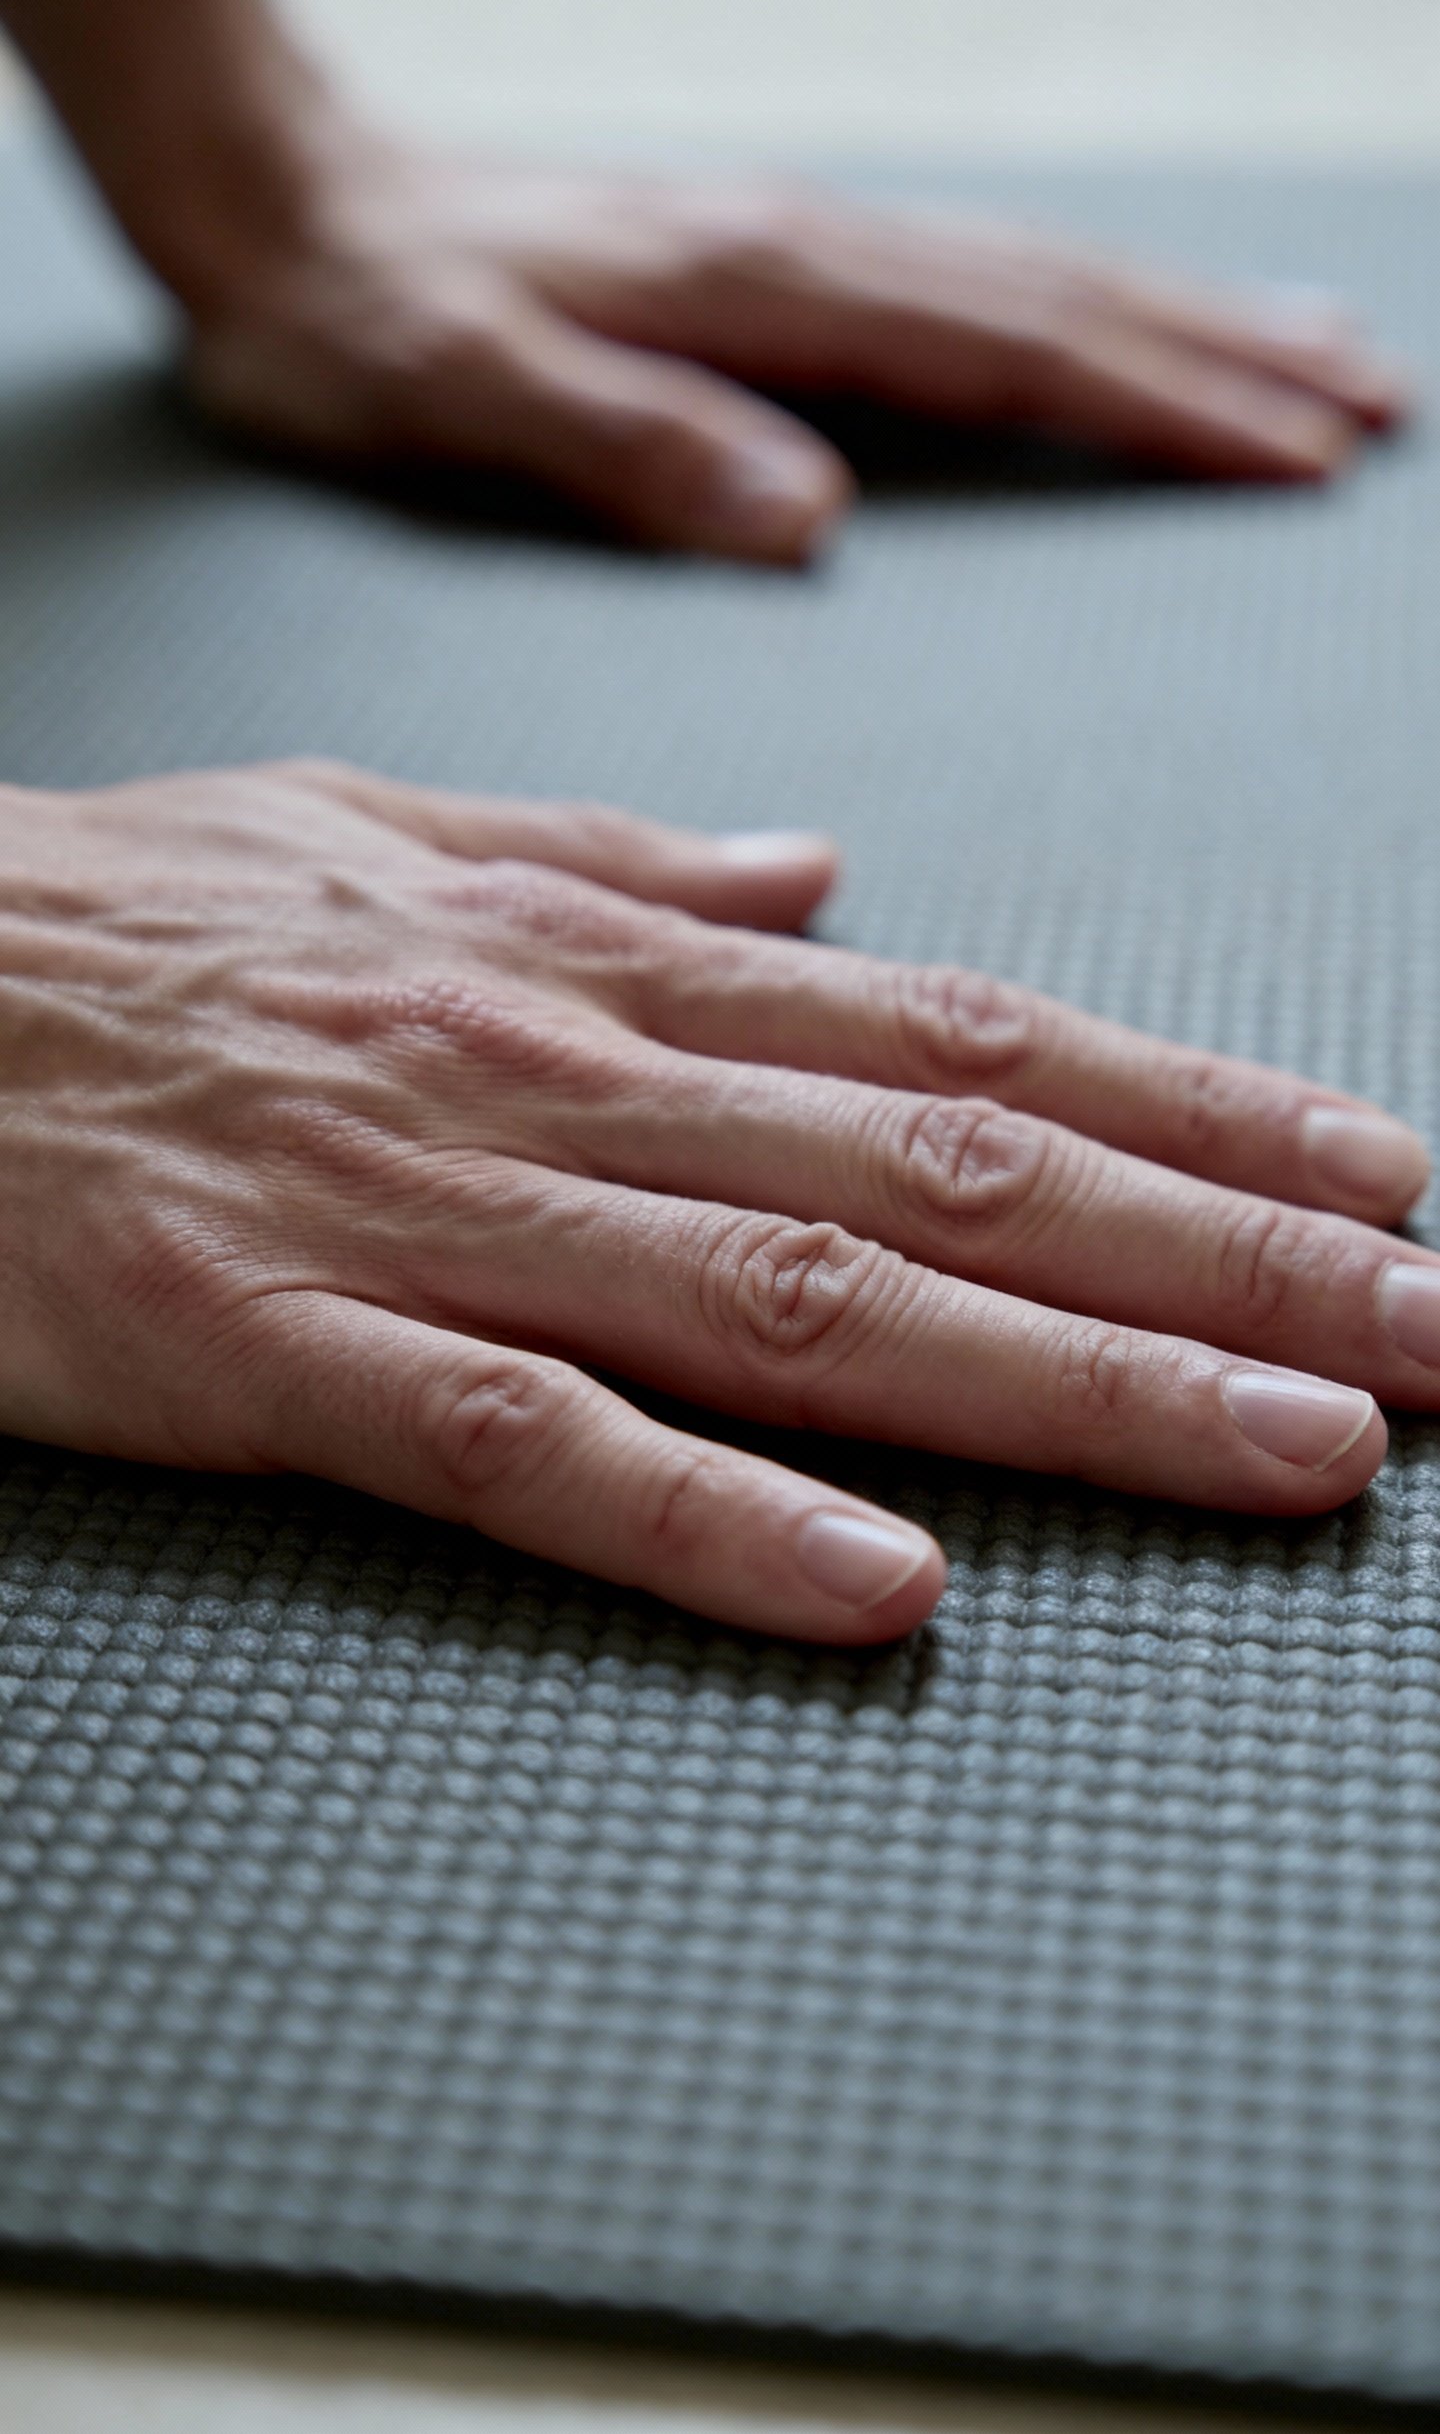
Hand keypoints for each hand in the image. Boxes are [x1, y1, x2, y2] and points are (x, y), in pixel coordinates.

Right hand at [3, 763, 1435, 1639]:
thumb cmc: (127, 931)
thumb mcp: (385, 839)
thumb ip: (619, 867)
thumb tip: (823, 879)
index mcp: (599, 965)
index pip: (967, 1036)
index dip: (1195, 1111)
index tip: (1378, 1179)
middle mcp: (561, 1076)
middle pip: (952, 1171)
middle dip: (1221, 1260)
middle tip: (1433, 1338)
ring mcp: (427, 1215)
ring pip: (800, 1305)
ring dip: (1065, 1386)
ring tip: (1289, 1454)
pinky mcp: (276, 1354)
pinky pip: (521, 1449)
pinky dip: (706, 1521)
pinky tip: (882, 1593)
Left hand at [178, 140, 1411, 560]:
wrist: (274, 203)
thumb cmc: (351, 322)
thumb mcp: (456, 392)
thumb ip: (625, 446)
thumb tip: (809, 522)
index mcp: (745, 290)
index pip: (995, 354)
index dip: (1151, 405)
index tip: (1288, 455)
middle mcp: (788, 247)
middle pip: (1049, 300)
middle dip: (1217, 359)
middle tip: (1369, 414)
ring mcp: (783, 243)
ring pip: (1023, 276)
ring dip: (1176, 319)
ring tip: (1316, 362)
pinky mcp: (758, 260)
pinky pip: (956, 278)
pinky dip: (1068, 304)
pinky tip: (1119, 327)